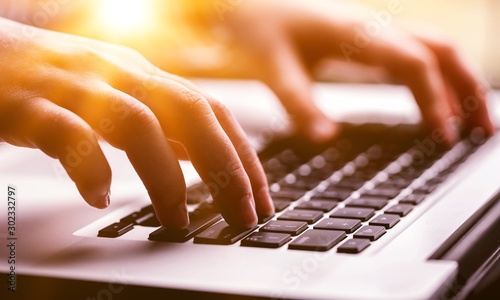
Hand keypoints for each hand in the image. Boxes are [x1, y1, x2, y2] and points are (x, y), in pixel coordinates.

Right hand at [0, 18, 273, 228]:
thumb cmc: (58, 79)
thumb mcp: (121, 96)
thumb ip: (158, 123)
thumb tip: (197, 156)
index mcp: (148, 76)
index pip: (215, 113)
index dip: (245, 157)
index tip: (261, 200)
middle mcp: (123, 75)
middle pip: (194, 114)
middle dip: (226, 168)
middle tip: (242, 215)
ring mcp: (80, 86)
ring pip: (139, 125)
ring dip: (166, 177)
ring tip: (177, 220)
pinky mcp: (33, 104)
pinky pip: (69, 134)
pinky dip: (90, 168)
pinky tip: (99, 197)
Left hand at [206, 0, 494, 143]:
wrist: (245, 4)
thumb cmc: (257, 30)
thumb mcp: (273, 69)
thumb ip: (298, 103)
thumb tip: (327, 138)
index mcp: (356, 33)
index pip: (414, 62)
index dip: (435, 98)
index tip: (443, 136)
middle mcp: (372, 27)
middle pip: (440, 50)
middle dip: (467, 88)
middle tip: (482, 131)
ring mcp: (372, 31)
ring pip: (432, 49)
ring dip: (458, 82)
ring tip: (472, 121)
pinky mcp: (365, 39)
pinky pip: (414, 54)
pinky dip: (435, 78)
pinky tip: (434, 100)